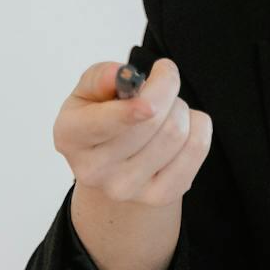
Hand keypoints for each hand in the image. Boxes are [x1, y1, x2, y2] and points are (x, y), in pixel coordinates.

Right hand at [56, 59, 212, 208]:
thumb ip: (100, 77)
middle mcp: (93, 170)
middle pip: (151, 121)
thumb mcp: (89, 92)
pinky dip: (198, 126)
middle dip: (166, 88)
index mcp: (70, 136)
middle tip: (163, 81)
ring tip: (166, 110)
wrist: (114, 167)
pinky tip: (184, 127)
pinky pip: (197, 148)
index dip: (128, 113)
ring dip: (180, 108)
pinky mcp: (160, 196)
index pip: (100, 125)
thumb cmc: (102, 117)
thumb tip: (119, 74)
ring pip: (176, 132)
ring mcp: (126, 188)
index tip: (148, 104)